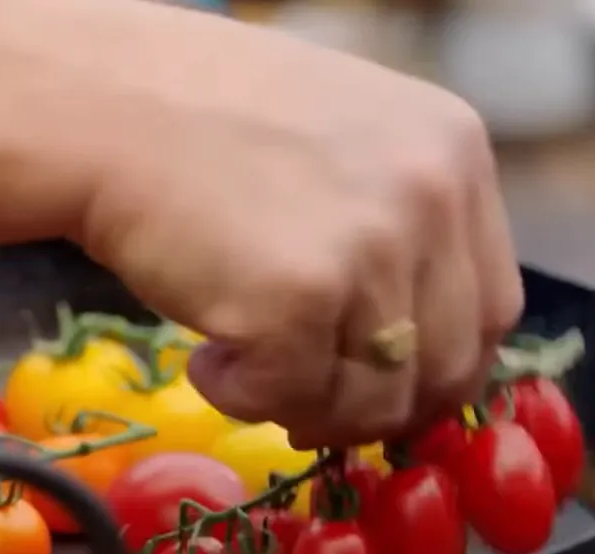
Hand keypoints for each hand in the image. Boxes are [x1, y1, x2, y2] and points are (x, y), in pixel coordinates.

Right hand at [75, 2, 523, 447]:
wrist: (102, 106)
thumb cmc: (202, 123)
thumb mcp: (346, 145)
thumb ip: (400, 226)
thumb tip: (410, 347)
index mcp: (456, 151)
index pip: (492, 307)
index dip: (436, 366)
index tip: (383, 386)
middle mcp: (432, 195)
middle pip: (449, 366)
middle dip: (377, 406)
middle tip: (305, 397)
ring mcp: (371, 248)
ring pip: (377, 402)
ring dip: (306, 404)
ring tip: (239, 360)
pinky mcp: (300, 300)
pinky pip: (292, 399)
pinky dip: (243, 399)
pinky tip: (206, 357)